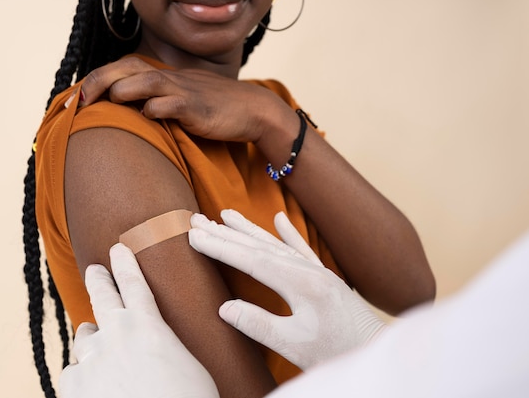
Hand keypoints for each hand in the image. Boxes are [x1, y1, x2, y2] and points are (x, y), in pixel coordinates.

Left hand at [59, 243, 218, 397]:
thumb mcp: (187, 365)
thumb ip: (163, 346)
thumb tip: (152, 346)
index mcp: (148, 325)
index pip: (134, 284)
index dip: (125, 264)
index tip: (118, 249)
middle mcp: (116, 334)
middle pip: (102, 297)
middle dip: (99, 280)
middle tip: (95, 270)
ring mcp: (92, 358)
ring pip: (84, 337)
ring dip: (90, 337)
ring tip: (94, 340)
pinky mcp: (74, 384)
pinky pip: (73, 371)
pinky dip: (82, 372)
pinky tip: (91, 380)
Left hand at [74, 56, 291, 142]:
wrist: (254, 110)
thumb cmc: (216, 108)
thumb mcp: (182, 101)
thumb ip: (157, 102)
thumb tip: (130, 114)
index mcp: (165, 77)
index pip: (124, 67)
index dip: (99, 78)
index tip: (77, 98)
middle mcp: (172, 79)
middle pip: (129, 68)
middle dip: (100, 79)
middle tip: (81, 99)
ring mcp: (186, 91)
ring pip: (148, 81)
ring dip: (124, 89)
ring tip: (106, 100)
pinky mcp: (199, 108)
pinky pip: (175, 104)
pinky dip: (158, 108)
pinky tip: (147, 115)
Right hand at [189, 209, 386, 370]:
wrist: (374, 353)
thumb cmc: (336, 352)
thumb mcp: (294, 345)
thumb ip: (258, 325)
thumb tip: (224, 308)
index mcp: (300, 284)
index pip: (250, 260)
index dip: (220, 247)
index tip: (194, 235)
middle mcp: (309, 271)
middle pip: (259, 246)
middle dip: (226, 233)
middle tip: (196, 219)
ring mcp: (318, 272)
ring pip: (276, 244)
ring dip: (249, 229)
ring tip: (225, 214)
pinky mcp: (325, 278)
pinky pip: (302, 249)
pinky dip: (289, 233)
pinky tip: (279, 218)